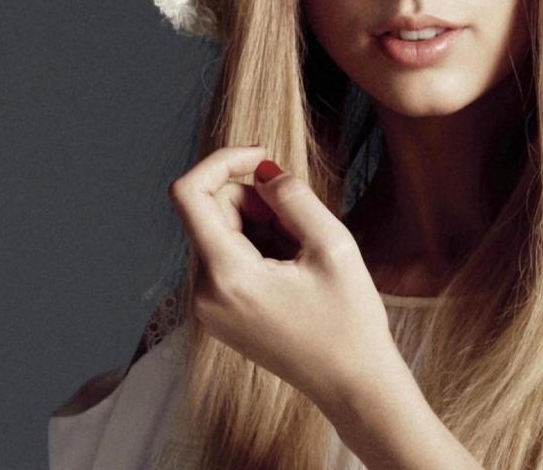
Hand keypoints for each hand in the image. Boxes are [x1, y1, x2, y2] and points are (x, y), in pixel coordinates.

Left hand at [168, 146, 399, 413]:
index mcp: (227, 276)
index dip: (222, 161)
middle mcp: (204, 294)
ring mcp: (208, 308)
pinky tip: (293, 269)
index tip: (263, 157)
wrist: (353, 384)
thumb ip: (293, 197)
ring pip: (219, 233)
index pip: (189, 193)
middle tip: (302, 220)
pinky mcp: (219, 315)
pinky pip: (225, 259)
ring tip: (303, 253)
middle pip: (209, 212)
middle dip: (253, 199)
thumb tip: (263, 173)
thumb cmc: (350, 321)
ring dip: (258, 225)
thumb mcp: (333, 246)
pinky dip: (256, 247)